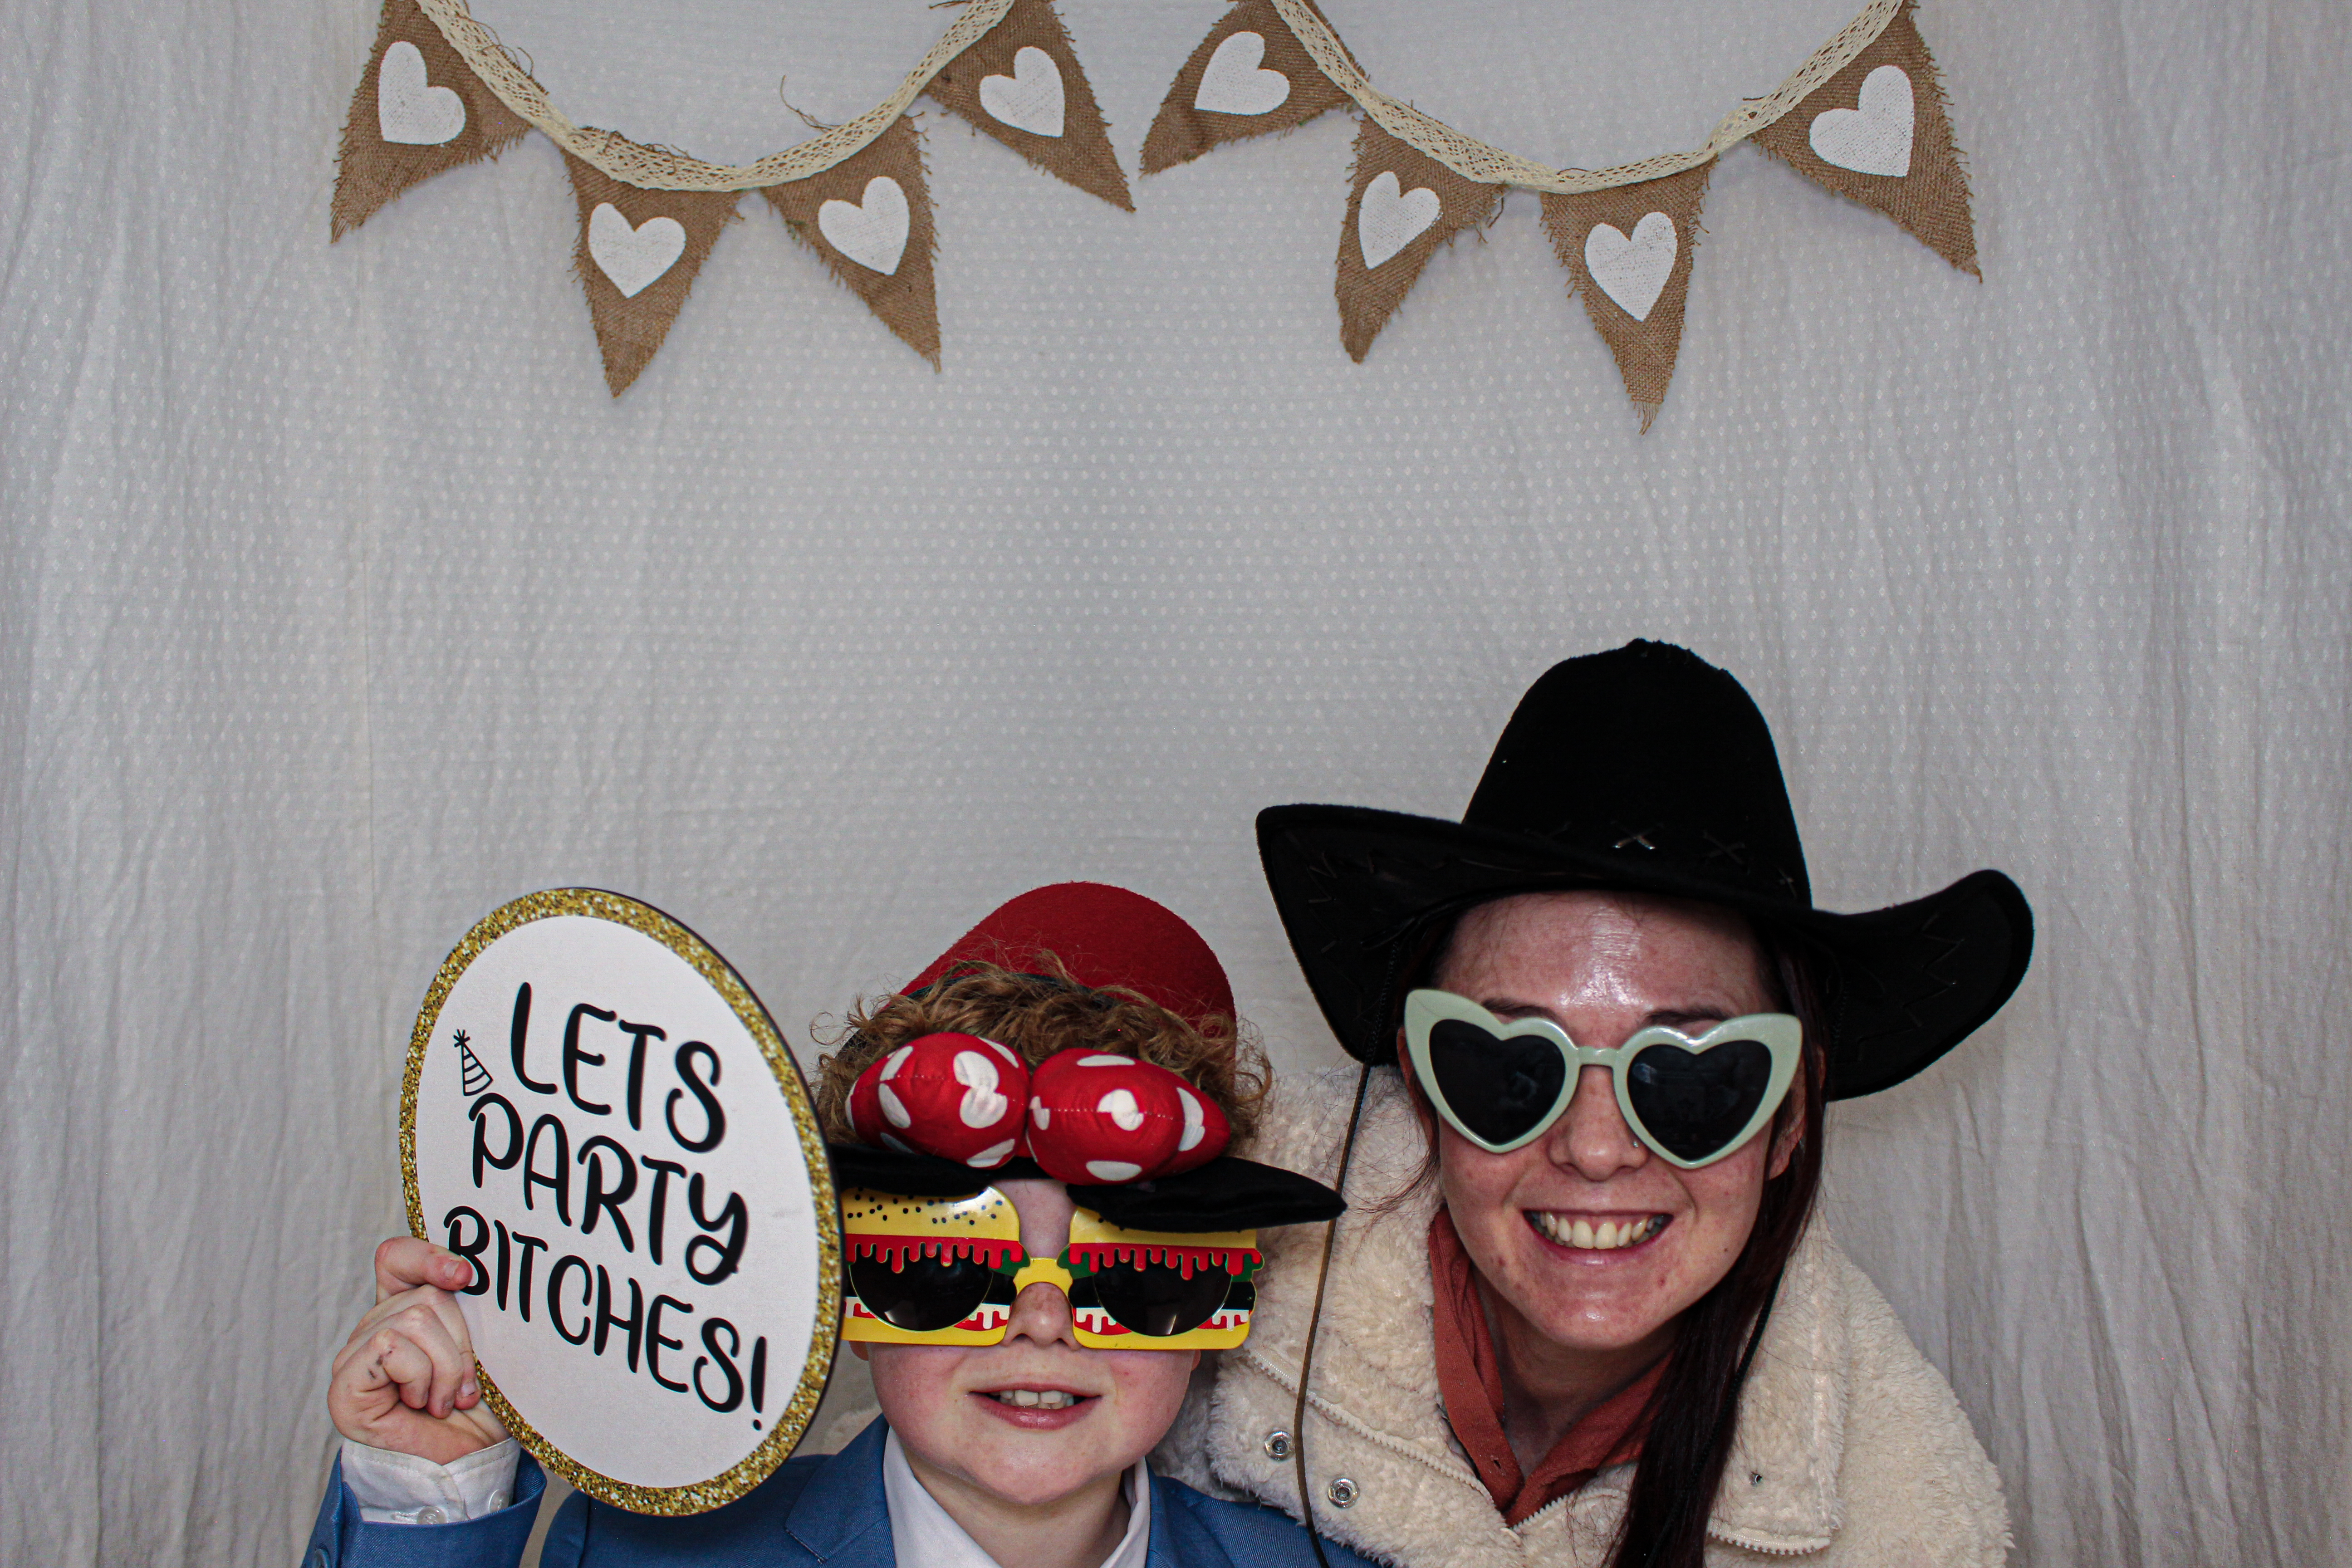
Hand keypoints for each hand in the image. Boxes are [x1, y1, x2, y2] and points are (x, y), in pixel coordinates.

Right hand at [328, 1237, 508, 1464]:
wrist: (467, 1465)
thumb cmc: (480, 1410)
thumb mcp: (487, 1349)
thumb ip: (475, 1309)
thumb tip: (476, 1269)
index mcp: (405, 1311)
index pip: (396, 1258)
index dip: (427, 1256)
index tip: (465, 1276)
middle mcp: (375, 1328)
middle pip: (423, 1294)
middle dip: (461, 1341)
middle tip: (466, 1385)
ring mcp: (355, 1355)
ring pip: (412, 1318)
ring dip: (446, 1366)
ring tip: (445, 1399)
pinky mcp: (345, 1384)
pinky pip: (389, 1346)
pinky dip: (420, 1376)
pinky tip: (421, 1405)